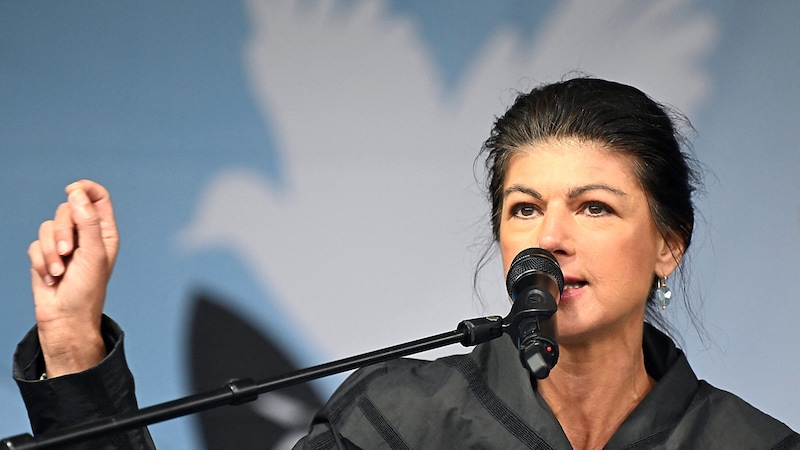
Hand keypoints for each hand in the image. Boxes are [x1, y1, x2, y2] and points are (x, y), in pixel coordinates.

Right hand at [27, 180, 119, 377]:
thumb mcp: (93, 254)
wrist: (65, 318)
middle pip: (68, 209)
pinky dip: (40, 261)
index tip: (72, 190)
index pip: (97, 198)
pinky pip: (34, 244)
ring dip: (50, 251)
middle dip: (63, 231)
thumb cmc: (87, 290)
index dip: (85, 189)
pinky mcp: (45, 255)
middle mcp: (85, 235)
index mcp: (104, 232)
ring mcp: (64, 244)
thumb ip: (87, 222)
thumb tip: (77, 193)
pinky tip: (50, 277)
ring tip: (60, 271)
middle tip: (68, 253)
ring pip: (48, 227)